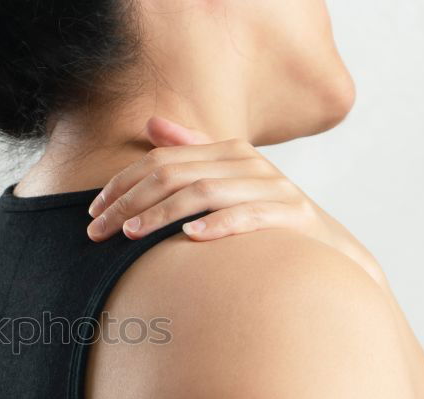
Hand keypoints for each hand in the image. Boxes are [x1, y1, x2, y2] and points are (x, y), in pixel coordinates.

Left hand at [87, 117, 386, 287]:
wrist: (330, 248)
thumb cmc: (266, 215)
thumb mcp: (228, 180)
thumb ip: (191, 151)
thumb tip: (151, 124)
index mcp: (229, 152)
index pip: (162, 160)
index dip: (123, 183)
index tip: (93, 211)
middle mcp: (249, 164)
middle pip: (175, 174)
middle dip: (129, 202)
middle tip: (97, 231)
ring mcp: (272, 189)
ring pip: (204, 193)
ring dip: (161, 214)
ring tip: (130, 234)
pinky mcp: (291, 217)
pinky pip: (248, 217)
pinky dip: (217, 225)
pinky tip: (189, 238)